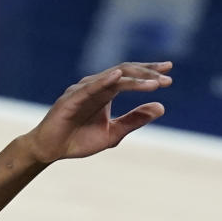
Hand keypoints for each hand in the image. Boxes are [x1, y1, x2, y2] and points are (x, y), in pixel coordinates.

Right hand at [25, 63, 171, 165]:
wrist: (52, 149)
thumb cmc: (80, 139)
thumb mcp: (114, 133)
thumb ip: (136, 119)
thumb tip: (161, 107)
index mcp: (107, 92)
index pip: (131, 76)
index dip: (149, 72)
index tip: (169, 71)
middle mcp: (97, 86)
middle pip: (125, 72)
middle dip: (147, 74)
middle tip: (167, 79)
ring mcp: (84, 89)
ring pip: (112, 78)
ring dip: (134, 79)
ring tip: (154, 83)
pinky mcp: (72, 98)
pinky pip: (91, 86)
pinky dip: (105, 80)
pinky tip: (119, 76)